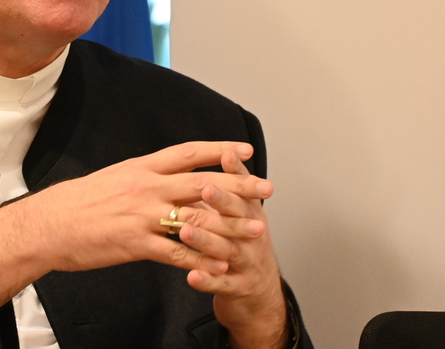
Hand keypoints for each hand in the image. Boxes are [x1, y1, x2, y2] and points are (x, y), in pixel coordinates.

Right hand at [0, 141, 272, 308]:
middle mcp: (146, 187)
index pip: (188, 153)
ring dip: (231, 226)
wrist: (48, 223)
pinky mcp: (136, 244)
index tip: (244, 150)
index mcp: (141, 168)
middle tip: (267, 190)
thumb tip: (162, 176)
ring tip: (257, 230)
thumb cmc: (76, 202)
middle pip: (203, 183)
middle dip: (239, 186)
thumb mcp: (113, 178)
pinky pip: (177, 254)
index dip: (219, 150)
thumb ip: (142, 178)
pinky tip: (221, 265)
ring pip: (197, 219)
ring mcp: (143, 216)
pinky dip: (202, 261)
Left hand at [175, 148, 288, 348]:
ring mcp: (247, 262)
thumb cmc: (241, 243)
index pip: (244, 186)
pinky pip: (222, 283)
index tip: (225, 155)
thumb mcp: (239, 213)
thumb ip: (226, 188)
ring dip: (207, 240)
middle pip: (239, 215)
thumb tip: (213, 152)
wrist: (259, 292)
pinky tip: (192, 276)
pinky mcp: (238, 287)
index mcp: (250, 212)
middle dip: (222, 201)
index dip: (236, 171)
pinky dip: (207, 279)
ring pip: (228, 249)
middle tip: (205, 190)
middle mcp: (253, 233)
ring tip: (186, 231)